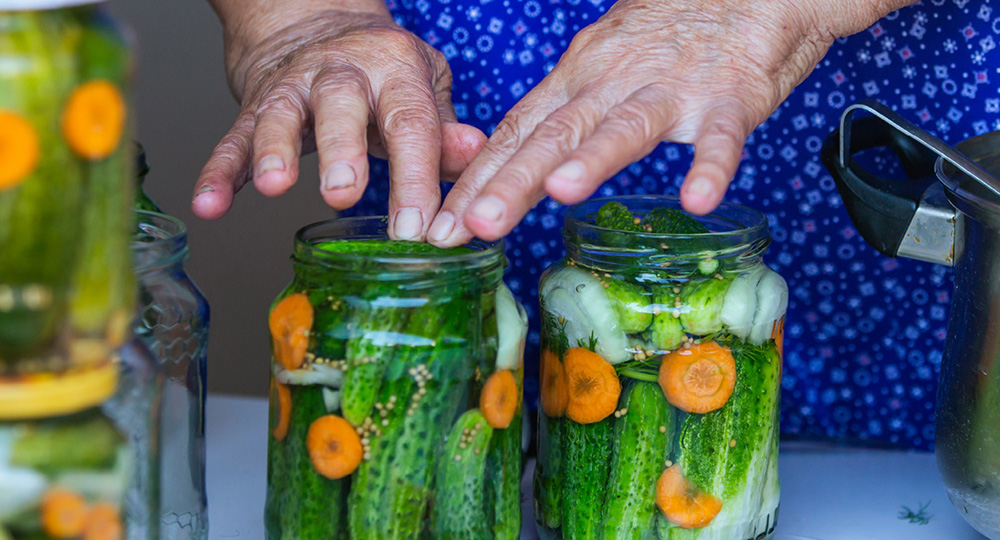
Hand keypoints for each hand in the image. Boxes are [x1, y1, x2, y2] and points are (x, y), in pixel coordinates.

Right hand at [193, 2, 484, 240]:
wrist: (316, 24)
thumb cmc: (382, 73)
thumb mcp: (424, 88)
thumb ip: (445, 129)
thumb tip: (475, 157)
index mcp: (395, 69)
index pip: (410, 123)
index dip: (415, 176)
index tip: (417, 225)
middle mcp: (342, 72)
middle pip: (341, 106)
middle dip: (342, 149)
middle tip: (344, 192)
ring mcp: (294, 87)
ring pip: (281, 115)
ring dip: (275, 151)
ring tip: (275, 185)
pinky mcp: (255, 106)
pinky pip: (233, 138)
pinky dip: (220, 172)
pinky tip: (209, 204)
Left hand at [426, 0, 914, 244]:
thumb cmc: (666, 39)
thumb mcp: (599, 71)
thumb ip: (565, 118)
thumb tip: (517, 173)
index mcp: (577, 79)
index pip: (518, 132)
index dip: (479, 178)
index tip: (445, 224)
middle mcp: (613, 82)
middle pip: (554, 134)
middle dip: (512, 181)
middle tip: (476, 225)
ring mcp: (671, 89)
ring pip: (624, 128)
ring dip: (591, 159)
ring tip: (560, 193)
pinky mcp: (729, 97)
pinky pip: (720, 135)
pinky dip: (709, 165)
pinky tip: (696, 199)